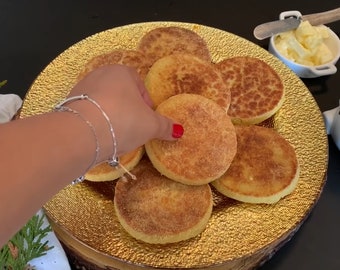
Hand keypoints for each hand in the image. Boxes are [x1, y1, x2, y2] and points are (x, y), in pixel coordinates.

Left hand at [68, 64, 182, 159]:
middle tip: (133, 128)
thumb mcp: (150, 125)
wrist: (81, 134)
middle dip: (128, 110)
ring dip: (112, 116)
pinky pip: (89, 112)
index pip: (139, 85)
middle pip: (121, 93)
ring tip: (115, 135)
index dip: (146, 103)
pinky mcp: (68, 104)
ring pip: (104, 103)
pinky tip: (100, 136)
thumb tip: (178, 131)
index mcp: (122, 72)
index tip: (146, 120)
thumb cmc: (123, 121)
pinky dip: (96, 122)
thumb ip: (165, 126)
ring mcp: (81, 88)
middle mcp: (100, 74)